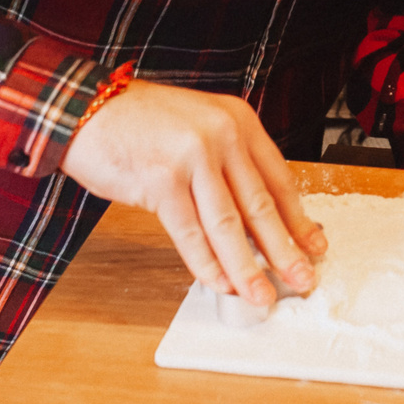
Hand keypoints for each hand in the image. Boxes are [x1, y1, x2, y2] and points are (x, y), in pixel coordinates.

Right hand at [60, 80, 325, 309]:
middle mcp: (221, 135)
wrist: (89, 109)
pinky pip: (191, 234)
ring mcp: (191, 157)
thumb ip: (229, 166)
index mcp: (239, 121)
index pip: (279, 179)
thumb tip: (257, 222)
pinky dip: (206, 264)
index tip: (314, 247)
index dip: (298, 220)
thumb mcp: (200, 129)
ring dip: (247, 267)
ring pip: (228, 226)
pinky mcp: (161, 181)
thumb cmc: (142, 122)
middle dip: (284, 250)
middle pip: (261, 205)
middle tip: (301, 279)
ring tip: (261, 293)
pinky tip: (219, 283)